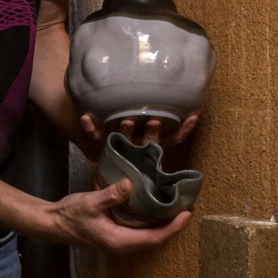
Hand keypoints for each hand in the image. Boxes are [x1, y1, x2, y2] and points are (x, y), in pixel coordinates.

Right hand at [45, 179, 190, 253]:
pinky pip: (141, 234)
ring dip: (164, 227)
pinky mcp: (116, 236)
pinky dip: (153, 224)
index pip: (154, 238)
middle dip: (173, 228)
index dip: (173, 228)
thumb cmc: (71, 214)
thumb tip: (130, 184)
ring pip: (149, 238)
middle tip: (187, 210)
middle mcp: (122, 246)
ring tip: (176, 210)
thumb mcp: (90, 202)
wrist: (54, 223)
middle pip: (155, 241)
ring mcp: (119, 242)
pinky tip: (157, 211)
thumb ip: (111, 195)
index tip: (187, 214)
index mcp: (119, 241)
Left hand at [78, 110, 199, 152]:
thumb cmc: (130, 148)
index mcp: (149, 148)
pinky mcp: (100, 147)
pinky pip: (94, 137)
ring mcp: (119, 148)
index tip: (191, 117)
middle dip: (152, 132)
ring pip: (124, 140)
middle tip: (154, 121)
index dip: (182, 131)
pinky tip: (85, 118)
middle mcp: (136, 149)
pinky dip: (89, 128)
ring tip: (127, 121)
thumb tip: (193, 112)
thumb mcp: (151, 140)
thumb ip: (169, 131)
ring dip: (126, 131)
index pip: (169, 140)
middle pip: (147, 142)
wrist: (100, 165)